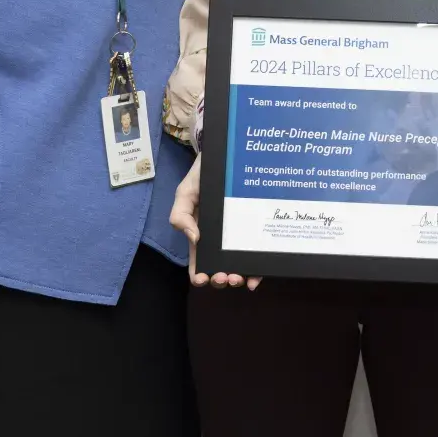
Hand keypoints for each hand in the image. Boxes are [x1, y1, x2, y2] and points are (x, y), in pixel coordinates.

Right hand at [168, 155, 260, 291]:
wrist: (225, 157)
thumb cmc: (201, 176)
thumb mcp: (185, 192)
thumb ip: (180, 215)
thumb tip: (195, 239)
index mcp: (201, 235)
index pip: (199, 262)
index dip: (200, 276)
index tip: (204, 278)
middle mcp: (221, 240)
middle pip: (220, 268)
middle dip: (221, 279)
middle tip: (227, 277)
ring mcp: (239, 237)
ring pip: (239, 265)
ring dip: (238, 277)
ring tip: (239, 278)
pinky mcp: (255, 231)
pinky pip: (257, 253)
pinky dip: (257, 269)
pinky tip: (257, 275)